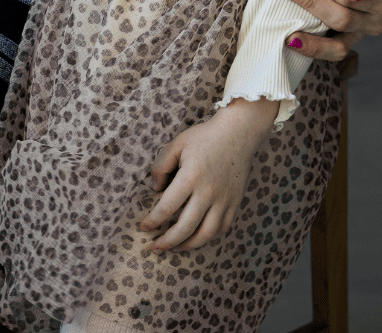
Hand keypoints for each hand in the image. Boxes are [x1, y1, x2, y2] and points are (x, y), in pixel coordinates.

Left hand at [139, 98, 278, 250]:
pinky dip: (208, 236)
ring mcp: (224, 200)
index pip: (167, 207)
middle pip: (185, 227)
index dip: (153, 220)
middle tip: (155, 247)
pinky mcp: (235, 202)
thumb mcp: (177, 143)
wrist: (238, 133)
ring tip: (175, 247)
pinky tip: (197, 236)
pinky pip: (222, 228)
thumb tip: (155, 188)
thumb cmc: (205, 136)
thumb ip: (161, 165)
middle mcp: (208, 192)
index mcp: (190, 176)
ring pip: (206, 234)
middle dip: (167, 241)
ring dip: (188, 245)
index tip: (143, 227)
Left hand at [281, 0, 381, 60]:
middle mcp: (378, 20)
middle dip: (310, 1)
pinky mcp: (348, 41)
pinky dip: (313, 50)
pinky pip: (333, 53)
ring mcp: (363, 34)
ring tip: (286, 25)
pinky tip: (291, 41)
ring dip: (310, 34)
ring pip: (338, 43)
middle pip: (342, 17)